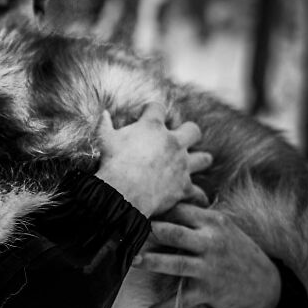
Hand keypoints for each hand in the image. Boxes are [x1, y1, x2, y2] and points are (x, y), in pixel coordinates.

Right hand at [95, 105, 211, 217]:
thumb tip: (104, 114)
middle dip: (188, 133)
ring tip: (196, 163)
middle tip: (178, 139)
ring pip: (203, 159)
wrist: (123, 191)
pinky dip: (198, 196)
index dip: (152, 111)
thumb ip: (104, 125)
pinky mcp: (184, 186)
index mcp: (152, 127)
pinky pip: (198, 192)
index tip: (145, 116)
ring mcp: (182, 164)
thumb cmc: (112, 163)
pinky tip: (198, 198)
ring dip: (200, 160)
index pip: (158, 108)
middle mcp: (173, 142)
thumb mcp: (104, 140)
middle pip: (192, 130)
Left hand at [133, 203, 281, 307]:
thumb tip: (162, 204)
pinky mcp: (208, 291)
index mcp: (213, 223)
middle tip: (127, 231)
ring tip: (131, 261)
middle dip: (151, 232)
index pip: (181, 211)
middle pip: (175, 234)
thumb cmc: (233, 249)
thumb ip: (196, 217)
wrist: (262, 282)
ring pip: (176, 264)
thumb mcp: (221, 227)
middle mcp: (211, 243)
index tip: (135, 209)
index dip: (158, 210)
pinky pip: (183, 300)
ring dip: (152, 262)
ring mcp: (209, 268)